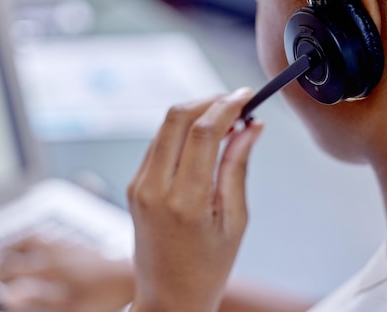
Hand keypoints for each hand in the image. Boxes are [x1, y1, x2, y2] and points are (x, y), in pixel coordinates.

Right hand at [0, 236, 133, 311]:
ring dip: (14, 246)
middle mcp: (56, 251)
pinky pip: (48, 237)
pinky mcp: (77, 244)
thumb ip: (35, 303)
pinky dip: (32, 240)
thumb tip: (7, 297)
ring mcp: (67, 245)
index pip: (11, 271)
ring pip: (33, 239)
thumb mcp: (67, 307)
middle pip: (18, 252)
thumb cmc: (104, 296)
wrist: (131, 276)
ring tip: (2, 253)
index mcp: (50, 267)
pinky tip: (34, 246)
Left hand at [127, 88, 264, 311]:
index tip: (245, 96)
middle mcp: (155, 189)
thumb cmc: (206, 268)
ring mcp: (140, 186)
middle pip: (176, 118)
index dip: (227, 106)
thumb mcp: (234, 220)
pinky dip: (181, 131)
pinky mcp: (135, 186)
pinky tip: (203, 137)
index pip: (203, 132)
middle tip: (235, 103)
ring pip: (164, 126)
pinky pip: (157, 143)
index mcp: (185, 202)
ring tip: (225, 121)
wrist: (168, 297)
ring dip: (194, 113)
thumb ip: (238, 166)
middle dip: (208, 100)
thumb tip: (251, 127)